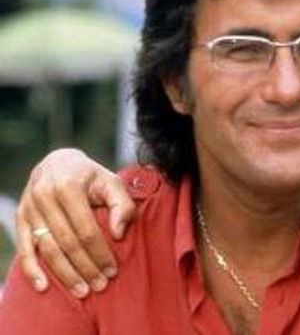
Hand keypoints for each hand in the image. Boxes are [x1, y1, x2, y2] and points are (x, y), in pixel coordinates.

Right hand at [15, 149, 135, 297]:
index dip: (100, 253)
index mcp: (69, 186)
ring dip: (64, 274)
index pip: (86, 229)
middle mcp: (45, 196)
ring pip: (47, 249)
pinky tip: (43, 287)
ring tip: (82, 291)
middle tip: (100, 286)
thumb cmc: (91, 177)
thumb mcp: (112, 182)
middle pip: (67, 242)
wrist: (58, 163)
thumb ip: (122, 205)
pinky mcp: (21, 218)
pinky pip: (25, 248)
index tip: (112, 271)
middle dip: (85, 267)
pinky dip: (32, 270)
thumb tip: (118, 234)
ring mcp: (29, 208)